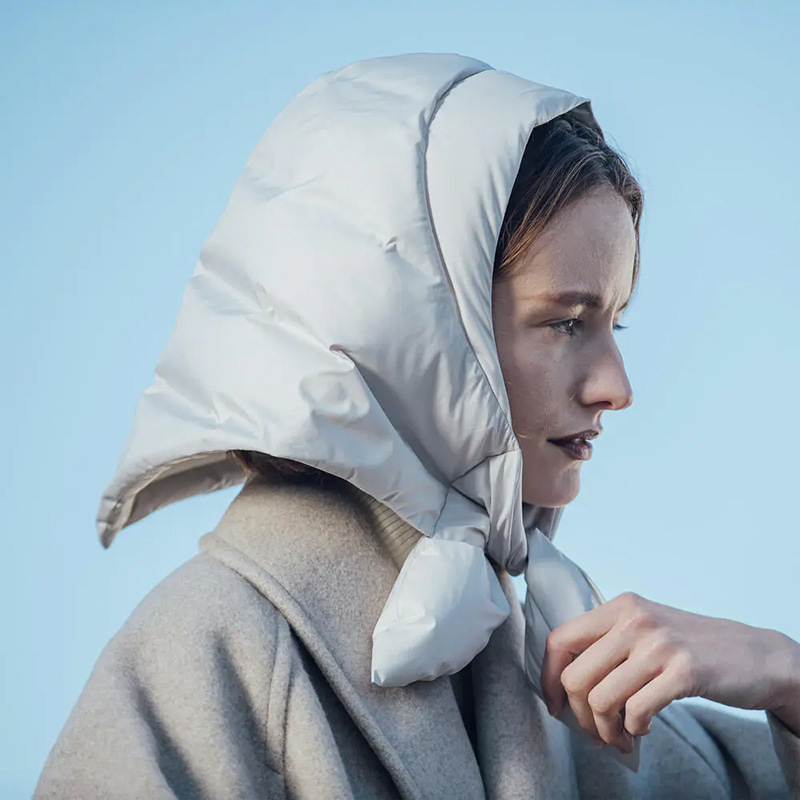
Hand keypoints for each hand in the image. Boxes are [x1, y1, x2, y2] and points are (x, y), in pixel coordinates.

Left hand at [541, 592, 799, 751]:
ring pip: (601, 700)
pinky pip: (636, 712)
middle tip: (597, 731)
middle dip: (579, 715)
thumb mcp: (643, 630)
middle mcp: (634, 619)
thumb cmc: (689, 648)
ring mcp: (659, 644)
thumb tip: (561, 682)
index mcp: (619, 607)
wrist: (754, 654)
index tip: (555, 705)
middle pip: (575, 677)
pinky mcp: (684, 671)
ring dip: (606, 731)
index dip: (548, 678)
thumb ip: (606, 644)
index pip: (559, 640)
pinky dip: (634, 731)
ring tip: (621, 736)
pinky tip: (644, 729)